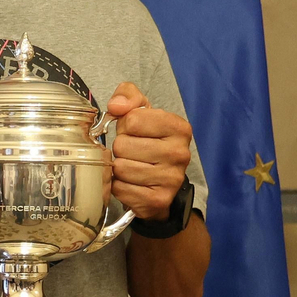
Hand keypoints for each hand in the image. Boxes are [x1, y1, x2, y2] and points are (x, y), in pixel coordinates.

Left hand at [106, 82, 192, 220]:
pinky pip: (120, 189)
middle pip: (123, 145)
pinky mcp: (158, 200)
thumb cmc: (147, 140)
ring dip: (118, 167)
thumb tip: (116, 106)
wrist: (160, 182)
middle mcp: (180, 153)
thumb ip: (127, 95)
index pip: (132, 120)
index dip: (125, 125)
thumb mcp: (141, 111)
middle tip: (131, 151)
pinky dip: (119, 186)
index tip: (134, 132)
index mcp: (179, 127)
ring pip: (121, 167)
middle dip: (120, 148)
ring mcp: (171, 179)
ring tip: (131, 166)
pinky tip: (130, 183)